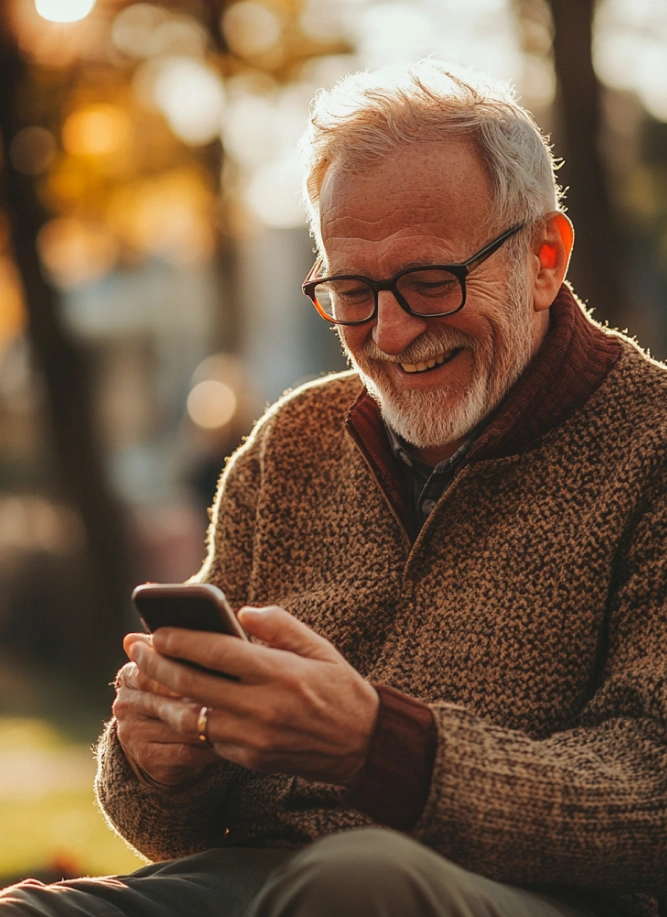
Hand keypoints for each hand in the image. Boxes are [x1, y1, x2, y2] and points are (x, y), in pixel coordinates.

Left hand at [124, 606, 379, 786]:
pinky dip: (184, 723)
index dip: (182, 640)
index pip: (218, 652)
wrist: (363, 745)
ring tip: (138, 682)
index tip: (158, 631)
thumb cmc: (340, 689)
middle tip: (135, 650)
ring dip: (159, 699)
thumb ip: (280, 625)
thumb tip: (241, 612)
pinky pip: (207, 739)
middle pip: (194, 683)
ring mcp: (253, 738)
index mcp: (279, 673)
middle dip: (158, 665)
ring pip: (191, 718)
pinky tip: (168, 708)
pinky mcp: (250, 759)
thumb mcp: (319, 647)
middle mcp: (262, 707)